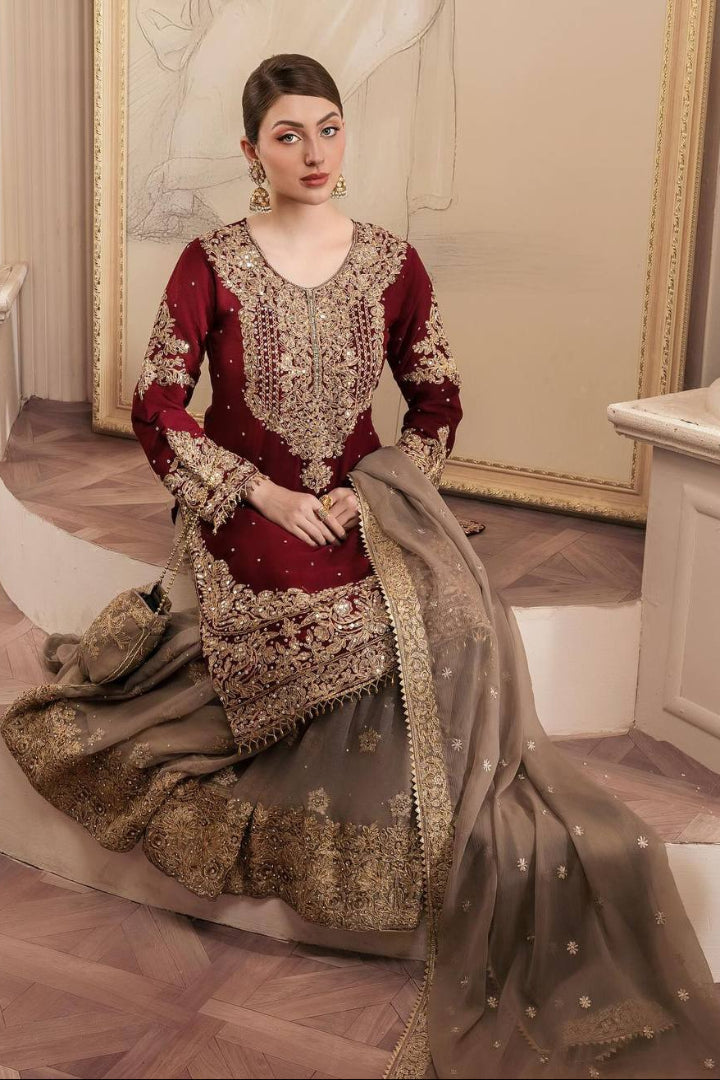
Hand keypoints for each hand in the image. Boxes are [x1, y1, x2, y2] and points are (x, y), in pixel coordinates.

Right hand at [245, 479, 359, 547]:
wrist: (267, 495)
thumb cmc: (287, 497)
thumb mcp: (304, 498)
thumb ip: (315, 508)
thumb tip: (327, 522)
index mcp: (311, 500)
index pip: (329, 516)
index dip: (337, 528)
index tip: (343, 535)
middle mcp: (305, 509)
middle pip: (323, 527)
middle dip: (332, 537)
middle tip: (339, 544)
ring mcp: (296, 518)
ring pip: (315, 533)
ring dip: (323, 541)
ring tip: (328, 545)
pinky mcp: (288, 525)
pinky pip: (304, 537)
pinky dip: (311, 542)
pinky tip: (315, 544)